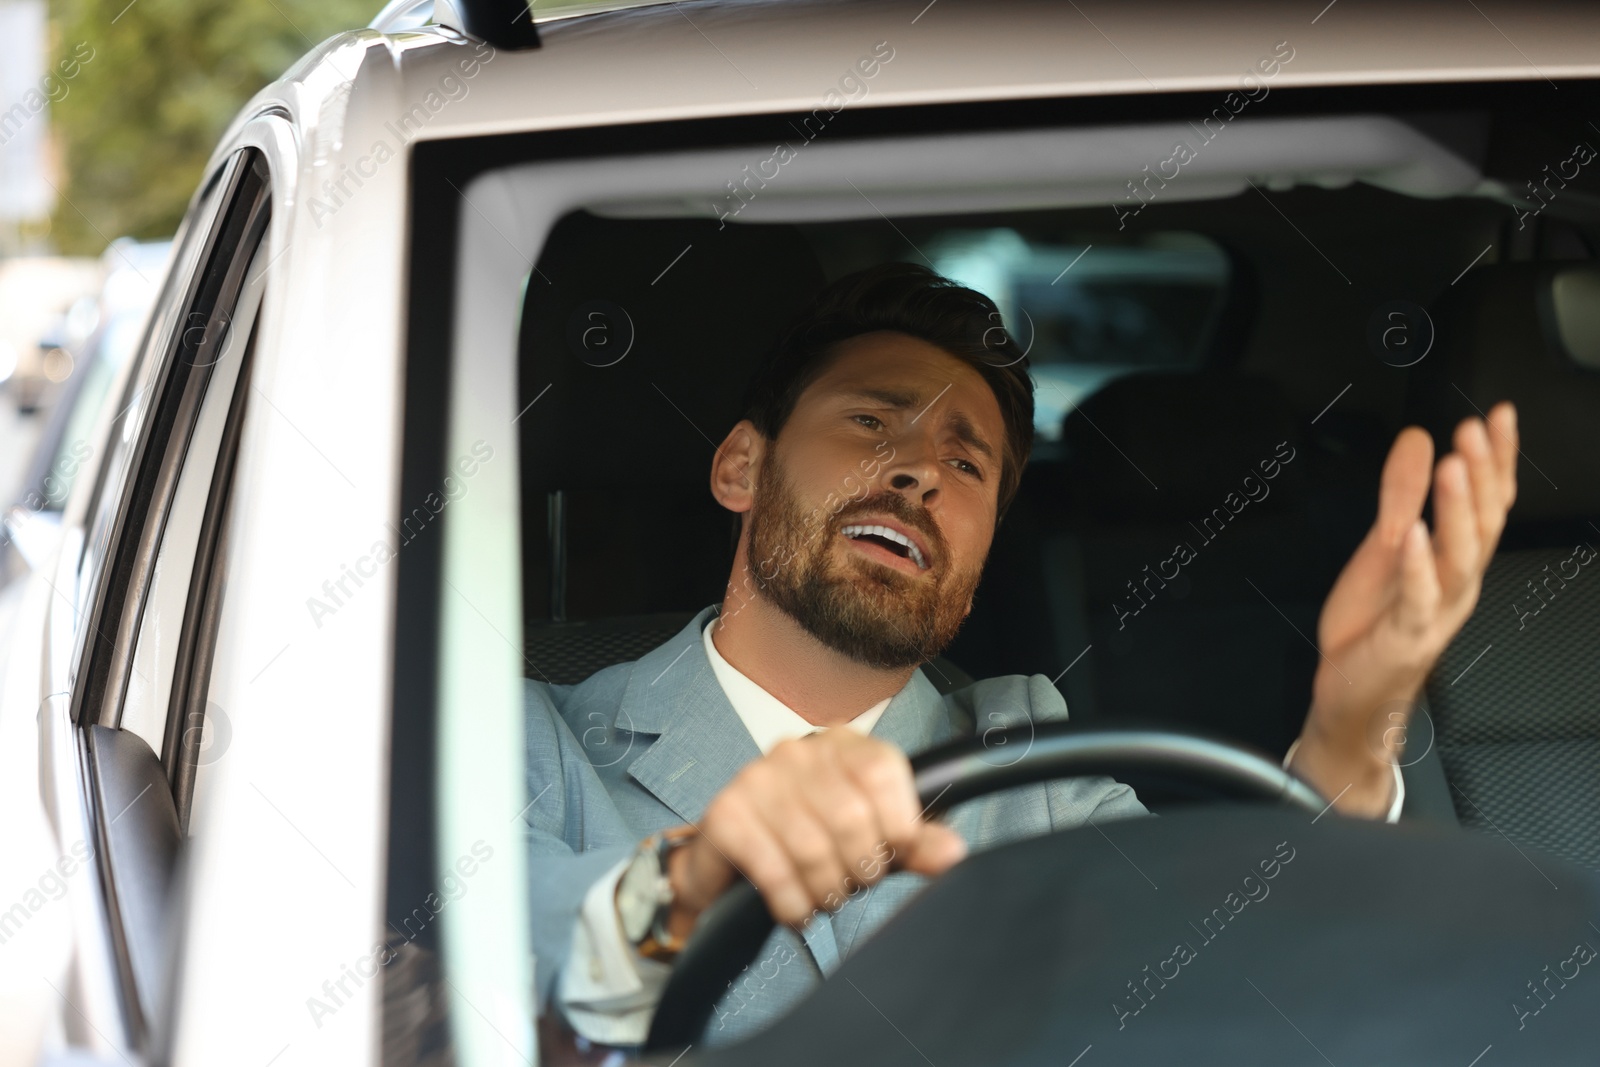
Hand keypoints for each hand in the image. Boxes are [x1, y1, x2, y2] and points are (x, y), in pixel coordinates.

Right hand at [660, 731, 966, 937]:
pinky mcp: (726, 815)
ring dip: (826, 890)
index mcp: (841, 744)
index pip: (882, 771)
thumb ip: (913, 843)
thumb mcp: (871, 838)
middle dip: (860, 867)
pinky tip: (795, 907)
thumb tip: (953, 853)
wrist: (733, 859)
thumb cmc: (811, 841)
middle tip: (852, 882)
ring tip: (823, 896)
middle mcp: (797, 751)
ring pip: (813, 849)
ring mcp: (757, 779)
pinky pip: (774, 871)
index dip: (897, 825)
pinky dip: (792, 903)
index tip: (892, 853)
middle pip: (851, 816)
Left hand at [1291, 402, 1517, 816]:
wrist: (1352, 693)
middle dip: (1482, 474)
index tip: (1497, 415)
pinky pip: (1418, 598)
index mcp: (1454, 559)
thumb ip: (1400, 493)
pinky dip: (1417, 565)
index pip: (1486, 501)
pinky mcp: (1407, 634)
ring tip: (1454, 467)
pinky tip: (1413, 534)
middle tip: (1475, 430)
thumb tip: (1418, 438)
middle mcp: (1456, 582)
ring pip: (1460, 556)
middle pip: (1481, 522)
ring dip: (1457, 509)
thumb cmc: (1373, 624)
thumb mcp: (1382, 545)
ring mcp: (1436, 609)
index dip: (1496, 458)